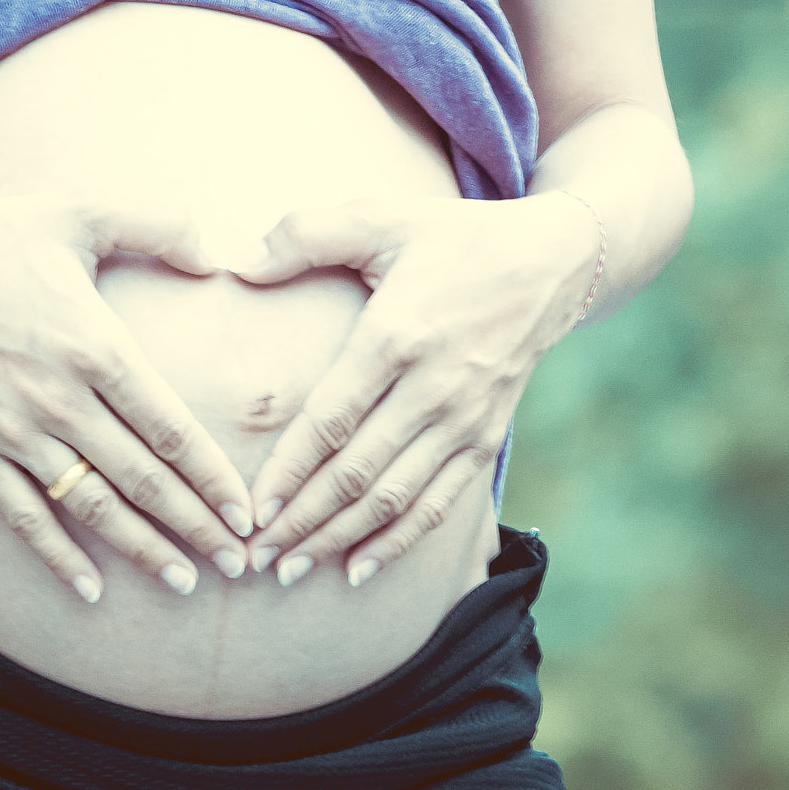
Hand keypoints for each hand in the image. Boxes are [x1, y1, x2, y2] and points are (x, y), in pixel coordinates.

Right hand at [0, 191, 255, 603]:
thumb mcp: (81, 210)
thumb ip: (158, 225)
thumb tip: (219, 254)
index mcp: (93, 345)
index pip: (169, 428)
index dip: (212, 477)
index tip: (245, 512)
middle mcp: (56, 398)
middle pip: (141, 479)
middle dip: (194, 526)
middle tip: (238, 564)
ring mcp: (10, 430)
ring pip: (89, 505)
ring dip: (140, 549)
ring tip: (184, 581)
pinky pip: (21, 515)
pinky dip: (56, 555)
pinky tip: (90, 588)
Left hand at [230, 192, 598, 587]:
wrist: (550, 263)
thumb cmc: (450, 239)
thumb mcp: (380, 218)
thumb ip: (306, 234)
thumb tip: (238, 262)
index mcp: (398, 336)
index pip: (332, 420)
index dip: (288, 471)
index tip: (251, 509)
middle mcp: (433, 388)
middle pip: (357, 473)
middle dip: (301, 521)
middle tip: (253, 557)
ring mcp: (465, 420)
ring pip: (393, 498)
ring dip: (339, 541)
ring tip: (291, 571)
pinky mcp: (486, 438)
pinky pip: (438, 505)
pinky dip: (397, 543)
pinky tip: (358, 571)